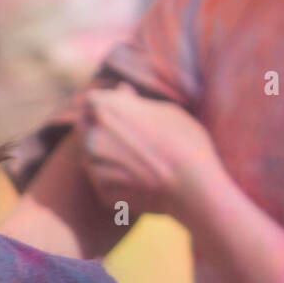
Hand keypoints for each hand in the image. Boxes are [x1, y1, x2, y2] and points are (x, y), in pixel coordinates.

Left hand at [79, 82, 220, 221]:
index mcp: (104, 107)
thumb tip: (120, 89)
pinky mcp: (103, 193)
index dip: (106, 107)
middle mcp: (92, 135)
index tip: (123, 114)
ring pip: (96, 158)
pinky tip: (145, 183)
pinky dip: (120, 183)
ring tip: (144, 163)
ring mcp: (94, 166)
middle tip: (136, 141)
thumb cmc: (185, 141)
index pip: (90, 103)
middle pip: (88, 130)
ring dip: (111, 159)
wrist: (194, 186)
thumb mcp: (166, 111)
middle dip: (104, 133)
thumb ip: (135, 102)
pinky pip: (107, 183)